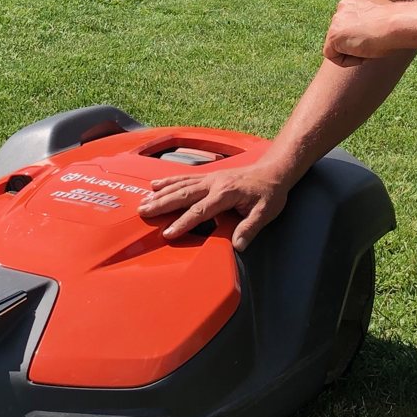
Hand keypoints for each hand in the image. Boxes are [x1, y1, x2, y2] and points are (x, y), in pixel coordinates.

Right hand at [138, 162, 294, 251]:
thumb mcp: (266, 212)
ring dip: (161, 194)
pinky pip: (184, 178)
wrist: (273, 170)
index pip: (200, 211)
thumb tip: (237, 245)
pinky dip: (168, 181)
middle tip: (143, 212)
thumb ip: (249, 228)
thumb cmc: (269, 193)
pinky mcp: (208, 176)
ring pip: (180, 185)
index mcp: (226, 194)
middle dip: (162, 204)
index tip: (168, 233)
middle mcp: (214, 183)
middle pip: (183, 194)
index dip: (183, 223)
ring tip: (143, 202)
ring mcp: (209, 178)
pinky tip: (155, 186)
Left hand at [325, 0, 398, 66]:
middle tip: (374, 45)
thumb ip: (371, 20)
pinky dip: (346, 61)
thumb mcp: (382, 17)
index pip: (352, 21)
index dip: (364, 34)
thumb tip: (370, 33)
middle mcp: (343, 4)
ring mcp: (336, 19)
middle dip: (356, 42)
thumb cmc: (397, 23)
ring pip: (338, 45)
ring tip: (371, 48)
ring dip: (354, 51)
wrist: (397, 24)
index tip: (377, 38)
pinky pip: (332, 55)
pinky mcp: (333, 35)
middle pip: (344, 33)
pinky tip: (362, 54)